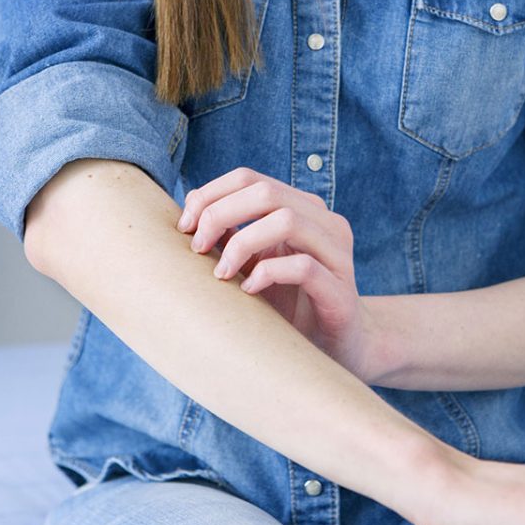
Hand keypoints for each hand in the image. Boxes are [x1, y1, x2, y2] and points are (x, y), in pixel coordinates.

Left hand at [175, 167, 381, 381]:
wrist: (336, 345)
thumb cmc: (289, 302)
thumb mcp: (253, 263)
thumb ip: (231, 236)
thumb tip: (188, 215)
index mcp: (302, 208)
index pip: (250, 178)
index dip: (210, 194)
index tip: (185, 225)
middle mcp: (324, 223)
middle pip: (266, 193)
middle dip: (220, 214)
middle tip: (197, 247)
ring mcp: (337, 254)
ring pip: (287, 220)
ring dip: (242, 243)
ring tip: (221, 272)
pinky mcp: (340, 290)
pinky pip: (303, 267)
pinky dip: (267, 274)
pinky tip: (248, 291)